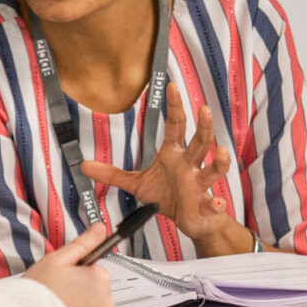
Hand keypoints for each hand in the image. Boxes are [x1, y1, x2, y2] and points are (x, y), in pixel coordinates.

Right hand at [23, 228, 112, 306]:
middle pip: (95, 295)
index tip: (62, 281)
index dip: (77, 275)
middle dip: (80, 295)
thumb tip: (100, 228)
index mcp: (100, 280)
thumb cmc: (38, 294)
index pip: (96, 272)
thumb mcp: (57, 260)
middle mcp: (106, 305)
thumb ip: (82, 244)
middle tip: (56, 297)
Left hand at [81, 85, 250, 253]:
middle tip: (203, 109)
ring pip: (212, 169)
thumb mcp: (137, 184)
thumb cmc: (168, 197)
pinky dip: (215, 204)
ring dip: (219, 161)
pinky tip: (217, 203)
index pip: (176, 126)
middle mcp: (190, 165)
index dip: (174, 106)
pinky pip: (212, 204)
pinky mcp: (204, 205)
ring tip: (221, 152)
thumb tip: (85, 166)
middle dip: (203, 126)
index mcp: (174, 155)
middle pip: (200, 142)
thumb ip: (113, 174)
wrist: (189, 220)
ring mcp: (199, 184)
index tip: (171, 86)